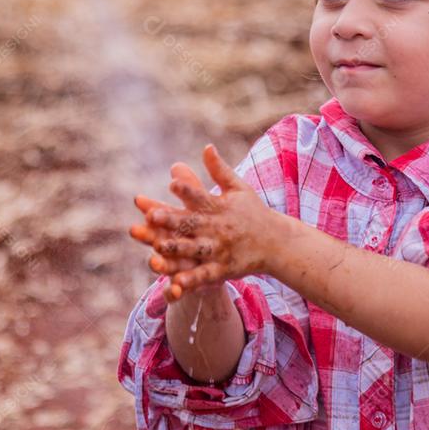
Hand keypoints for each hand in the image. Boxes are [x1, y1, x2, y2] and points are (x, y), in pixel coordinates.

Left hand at [128, 144, 281, 302]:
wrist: (277, 242)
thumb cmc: (253, 212)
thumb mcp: (239, 188)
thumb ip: (219, 170)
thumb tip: (206, 146)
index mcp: (219, 207)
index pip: (201, 196)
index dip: (186, 190)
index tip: (171, 183)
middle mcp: (217, 228)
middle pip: (191, 223)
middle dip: (171, 220)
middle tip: (151, 216)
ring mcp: (220, 250)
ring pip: (195, 250)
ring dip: (177, 249)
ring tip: (157, 247)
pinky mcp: (223, 269)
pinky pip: (204, 275)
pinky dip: (191, 280)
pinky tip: (175, 283)